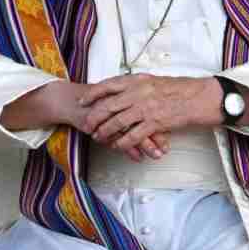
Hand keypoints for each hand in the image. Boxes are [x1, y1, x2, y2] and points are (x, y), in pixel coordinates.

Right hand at [0, 79, 169, 161]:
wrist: (72, 100)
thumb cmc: (101, 99)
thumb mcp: (123, 96)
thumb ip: (139, 102)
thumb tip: (162, 113)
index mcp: (130, 92)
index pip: (152, 106)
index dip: (165, 119)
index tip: (176, 130)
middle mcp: (122, 102)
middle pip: (144, 118)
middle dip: (158, 135)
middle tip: (168, 148)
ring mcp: (110, 113)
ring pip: (131, 129)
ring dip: (146, 144)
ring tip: (157, 155)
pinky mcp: (99, 123)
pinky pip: (116, 137)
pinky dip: (128, 148)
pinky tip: (138, 157)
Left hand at [79, 75, 219, 160]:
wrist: (201, 98)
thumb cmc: (183, 89)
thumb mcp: (157, 81)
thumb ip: (139, 85)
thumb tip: (125, 89)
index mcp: (138, 80)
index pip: (108, 85)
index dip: (93, 94)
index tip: (83, 101)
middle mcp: (139, 93)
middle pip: (108, 106)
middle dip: (94, 117)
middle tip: (87, 125)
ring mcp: (146, 108)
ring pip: (116, 122)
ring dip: (105, 132)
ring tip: (98, 137)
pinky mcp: (154, 123)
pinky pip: (132, 135)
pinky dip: (122, 142)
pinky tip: (117, 145)